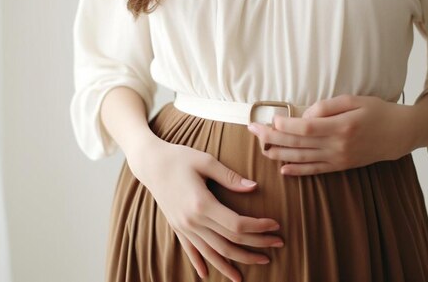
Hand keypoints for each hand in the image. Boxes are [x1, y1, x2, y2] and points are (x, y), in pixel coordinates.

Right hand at [127, 138, 284, 281]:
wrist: (150, 163)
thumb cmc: (179, 157)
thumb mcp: (206, 161)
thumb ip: (230, 177)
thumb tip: (254, 187)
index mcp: (202, 204)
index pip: (237, 224)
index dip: (259, 228)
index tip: (276, 225)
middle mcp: (192, 220)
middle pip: (229, 241)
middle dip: (256, 245)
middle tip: (277, 245)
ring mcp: (183, 226)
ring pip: (213, 252)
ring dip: (234, 262)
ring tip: (255, 267)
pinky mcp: (177, 227)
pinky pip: (191, 250)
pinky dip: (200, 263)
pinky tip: (208, 275)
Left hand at [247, 94, 415, 175]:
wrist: (399, 134)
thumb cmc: (376, 111)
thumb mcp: (354, 100)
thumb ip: (327, 106)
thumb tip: (304, 115)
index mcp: (341, 126)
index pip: (305, 129)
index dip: (285, 125)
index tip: (270, 119)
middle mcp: (338, 146)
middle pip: (298, 144)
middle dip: (272, 137)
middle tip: (253, 130)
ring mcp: (338, 159)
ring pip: (302, 159)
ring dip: (279, 154)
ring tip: (260, 147)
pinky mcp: (340, 166)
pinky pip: (315, 171)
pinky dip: (298, 170)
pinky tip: (282, 169)